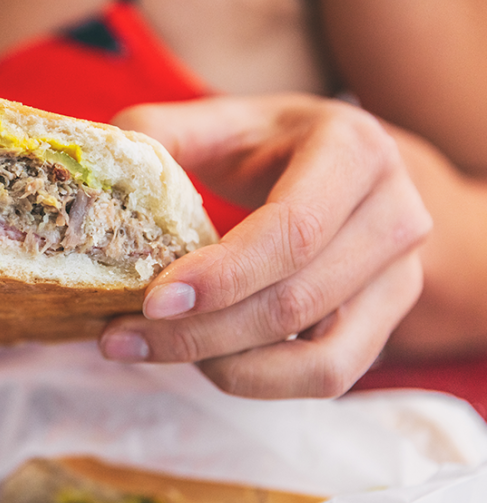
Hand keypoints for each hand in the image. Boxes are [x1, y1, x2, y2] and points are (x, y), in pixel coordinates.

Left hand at [99, 93, 430, 398]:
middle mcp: (396, 214)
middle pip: (298, 301)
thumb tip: (101, 179)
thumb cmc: (264, 143)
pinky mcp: (388, 322)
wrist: (334, 164)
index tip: (152, 301)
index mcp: (354, 150)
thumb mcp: (214, 122)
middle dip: (201, 332)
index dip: (224, 275)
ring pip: (318, 357)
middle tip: (119, 337)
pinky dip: (259, 380)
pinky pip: (329, 376)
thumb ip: (157, 139)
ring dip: (226, 366)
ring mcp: (402, 275)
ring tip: (152, 349)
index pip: (295, 229)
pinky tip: (203, 360)